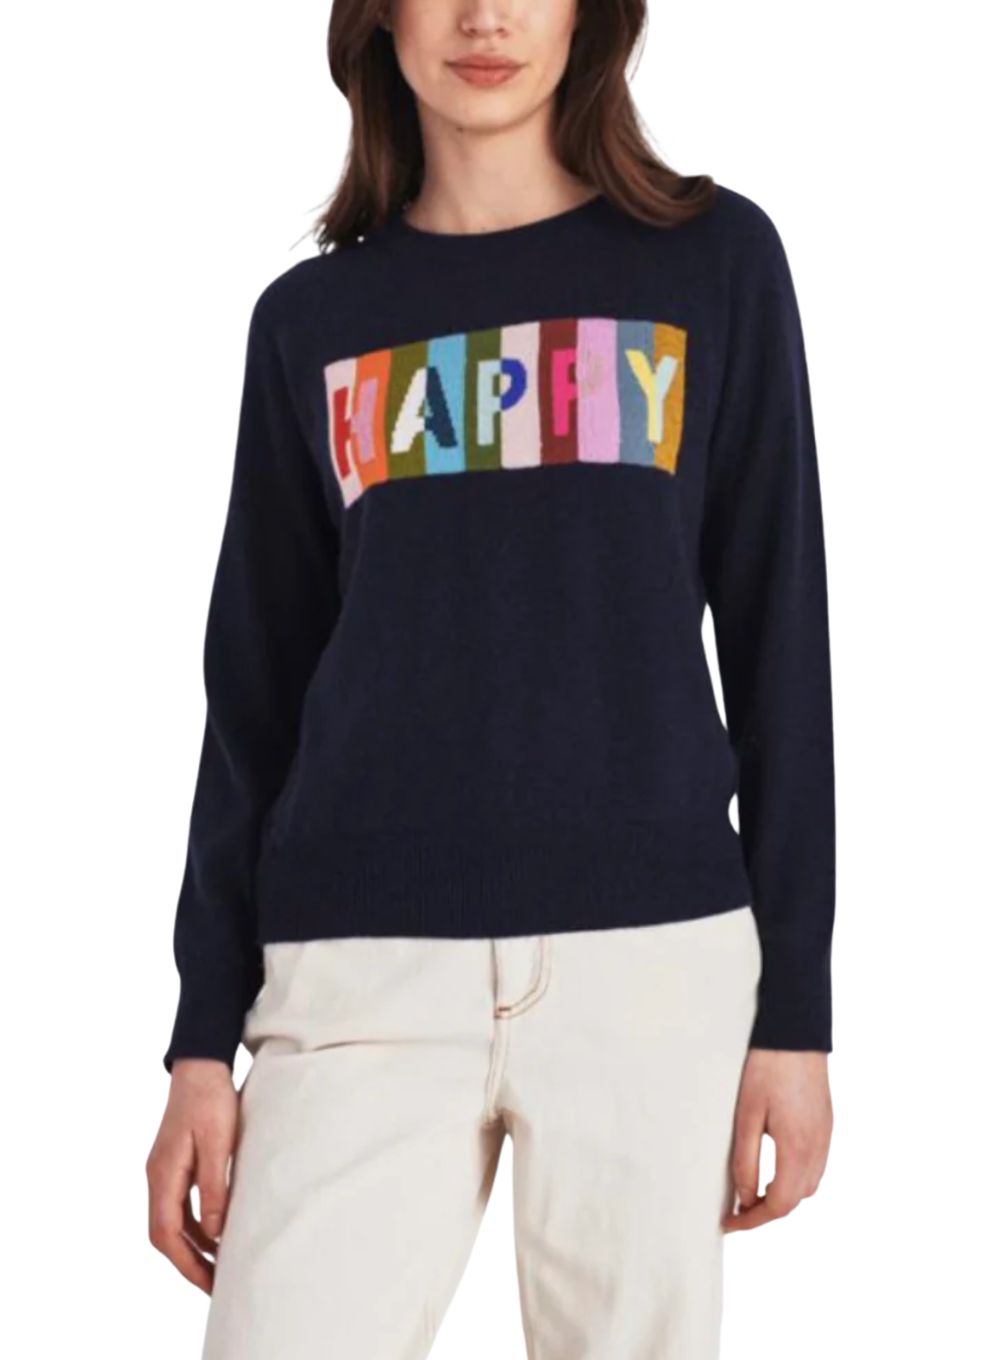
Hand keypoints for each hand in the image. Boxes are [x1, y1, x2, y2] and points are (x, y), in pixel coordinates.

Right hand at [146, 1059, 238, 1291]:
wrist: (202, 1066)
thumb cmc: (211, 1099)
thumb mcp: (219, 1143)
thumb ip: (215, 1187)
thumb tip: (215, 1232)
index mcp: (163, 1174)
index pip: (166, 1233)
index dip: (186, 1262)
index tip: (209, 1283)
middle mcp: (158, 1176)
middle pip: (165, 1234)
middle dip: (189, 1262)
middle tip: (216, 1285)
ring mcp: (165, 1170)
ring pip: (172, 1221)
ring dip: (194, 1245)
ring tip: (220, 1266)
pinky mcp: (176, 1164)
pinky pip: (181, 1205)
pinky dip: (196, 1225)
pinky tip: (217, 1233)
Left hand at [722, 1049, 832, 1231]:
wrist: (795, 1033)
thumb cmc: (767, 1068)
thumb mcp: (747, 1115)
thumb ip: (746, 1161)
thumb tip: (745, 1198)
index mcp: (798, 1149)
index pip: (779, 1205)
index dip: (752, 1220)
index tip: (729, 1223)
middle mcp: (818, 1148)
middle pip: (796, 1200)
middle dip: (767, 1211)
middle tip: (737, 1210)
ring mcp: (826, 1136)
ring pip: (808, 1185)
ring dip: (783, 1196)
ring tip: (753, 1191)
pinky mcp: (826, 1124)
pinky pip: (815, 1165)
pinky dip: (795, 1177)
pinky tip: (775, 1168)